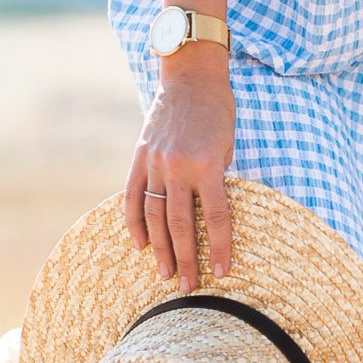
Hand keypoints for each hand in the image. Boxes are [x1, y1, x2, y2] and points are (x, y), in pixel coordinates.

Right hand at [125, 56, 234, 291]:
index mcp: (208, 164)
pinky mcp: (140, 157)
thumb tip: (210, 212)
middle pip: (180, 224)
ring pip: (154, 215)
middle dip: (186, 258)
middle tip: (189, 287)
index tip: (222, 272)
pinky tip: (140, 245)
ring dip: (160, 248)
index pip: (215, 217)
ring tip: (166, 274)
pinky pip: (133, 196)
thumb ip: (219, 178)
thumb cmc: (219, 109)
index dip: (219, 247)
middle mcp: (179, 166)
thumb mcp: (229, 144)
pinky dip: (134, 223)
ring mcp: (155, 162)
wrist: (190, 75)